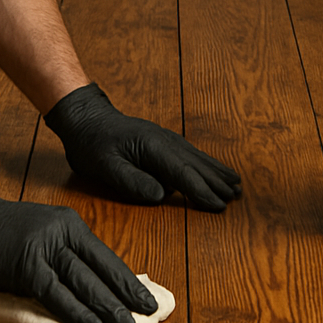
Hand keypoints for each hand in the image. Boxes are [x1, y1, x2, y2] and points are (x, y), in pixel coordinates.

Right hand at [0, 172, 158, 322]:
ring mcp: (43, 249)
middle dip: (125, 295)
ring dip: (107, 305)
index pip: (107, 257)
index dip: (128, 281)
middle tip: (149, 315)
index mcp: (70, 224)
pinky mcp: (25, 266)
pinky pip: (56, 293)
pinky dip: (76, 311)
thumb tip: (95, 288)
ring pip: (84, 282)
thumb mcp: (42, 235)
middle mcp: (62, 233)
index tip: (148, 299)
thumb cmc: (2, 234)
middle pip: (101, 269)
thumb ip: (65, 256)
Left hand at [44, 83, 241, 210]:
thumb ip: (132, 181)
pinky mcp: (161, 141)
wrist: (85, 118)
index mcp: (151, 147)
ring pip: (196, 158)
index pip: (182, 173)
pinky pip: (189, 154)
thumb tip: (161, 196)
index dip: (202, 190)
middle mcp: (164, 140)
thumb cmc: (91, 143)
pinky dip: (206, 163)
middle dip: (216, 182)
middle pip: (196, 164)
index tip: (219, 205)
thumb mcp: (104, 166)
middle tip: (237, 198)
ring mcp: (164, 138)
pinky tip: (215, 169)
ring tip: (236, 184)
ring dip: (216, 171)